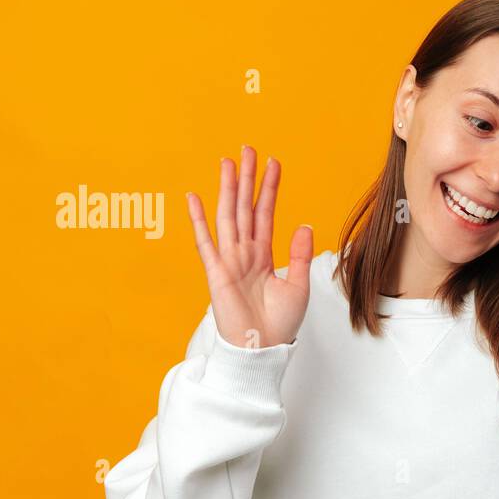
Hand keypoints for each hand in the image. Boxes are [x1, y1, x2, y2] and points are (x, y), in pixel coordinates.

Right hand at [186, 145, 312, 348]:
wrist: (263, 349)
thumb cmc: (279, 324)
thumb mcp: (297, 286)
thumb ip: (299, 255)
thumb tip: (304, 225)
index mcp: (263, 255)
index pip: (266, 213)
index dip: (269, 188)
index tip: (273, 163)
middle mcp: (245, 253)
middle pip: (245, 207)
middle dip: (247, 178)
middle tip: (248, 149)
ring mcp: (229, 260)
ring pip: (228, 216)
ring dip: (228, 189)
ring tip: (228, 162)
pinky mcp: (216, 273)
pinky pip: (206, 242)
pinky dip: (199, 220)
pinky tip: (194, 197)